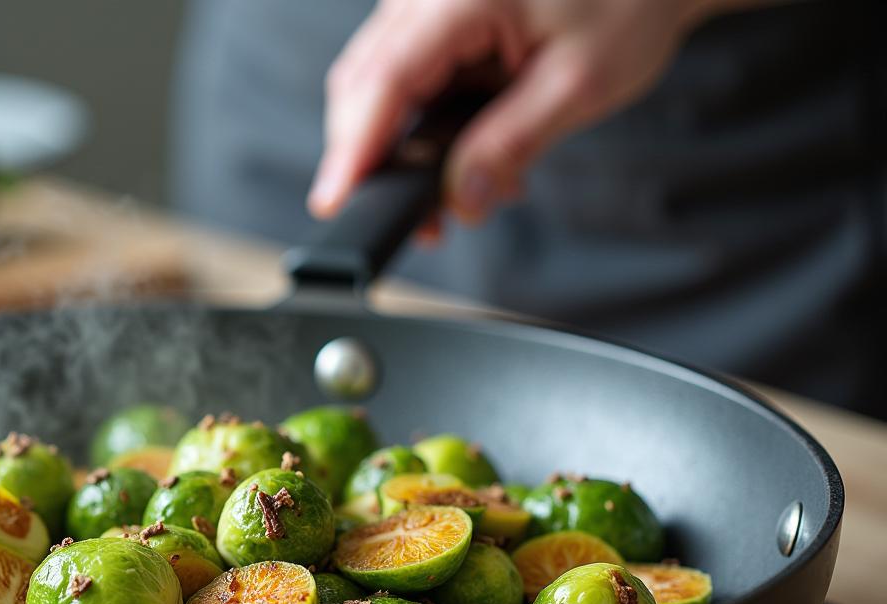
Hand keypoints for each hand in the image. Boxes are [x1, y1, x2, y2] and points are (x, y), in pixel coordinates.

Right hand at [309, 0, 739, 227]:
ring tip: (452, 195)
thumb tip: (459, 197)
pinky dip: (417, 121)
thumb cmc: (628, 2)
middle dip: (375, 161)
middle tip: (421, 222)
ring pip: (374, 82)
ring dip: (397, 147)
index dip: (354, 149)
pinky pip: (400, 72)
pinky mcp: (431, 13)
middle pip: (362, 84)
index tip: (335, 202)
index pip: (383, 81)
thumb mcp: (580, 84)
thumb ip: (511, 142)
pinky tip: (457, 154)